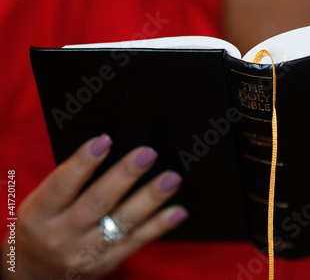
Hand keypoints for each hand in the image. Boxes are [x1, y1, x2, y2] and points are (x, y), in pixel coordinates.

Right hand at [1, 134, 186, 279]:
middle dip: (125, 175)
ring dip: (150, 198)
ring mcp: (86, 252)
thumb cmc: (44, 222)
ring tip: (171, 179)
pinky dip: (159, 225)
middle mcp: (62, 235)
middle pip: (98, 202)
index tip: (105, 139)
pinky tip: (177, 211)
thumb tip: (109, 145)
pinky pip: (137, 241)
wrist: (36, 271)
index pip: (62, 185)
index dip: (83, 162)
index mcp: (39, 214)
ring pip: (122, 222)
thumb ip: (69, 180)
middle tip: (148, 153)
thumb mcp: (41, 202)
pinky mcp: (107, 263)